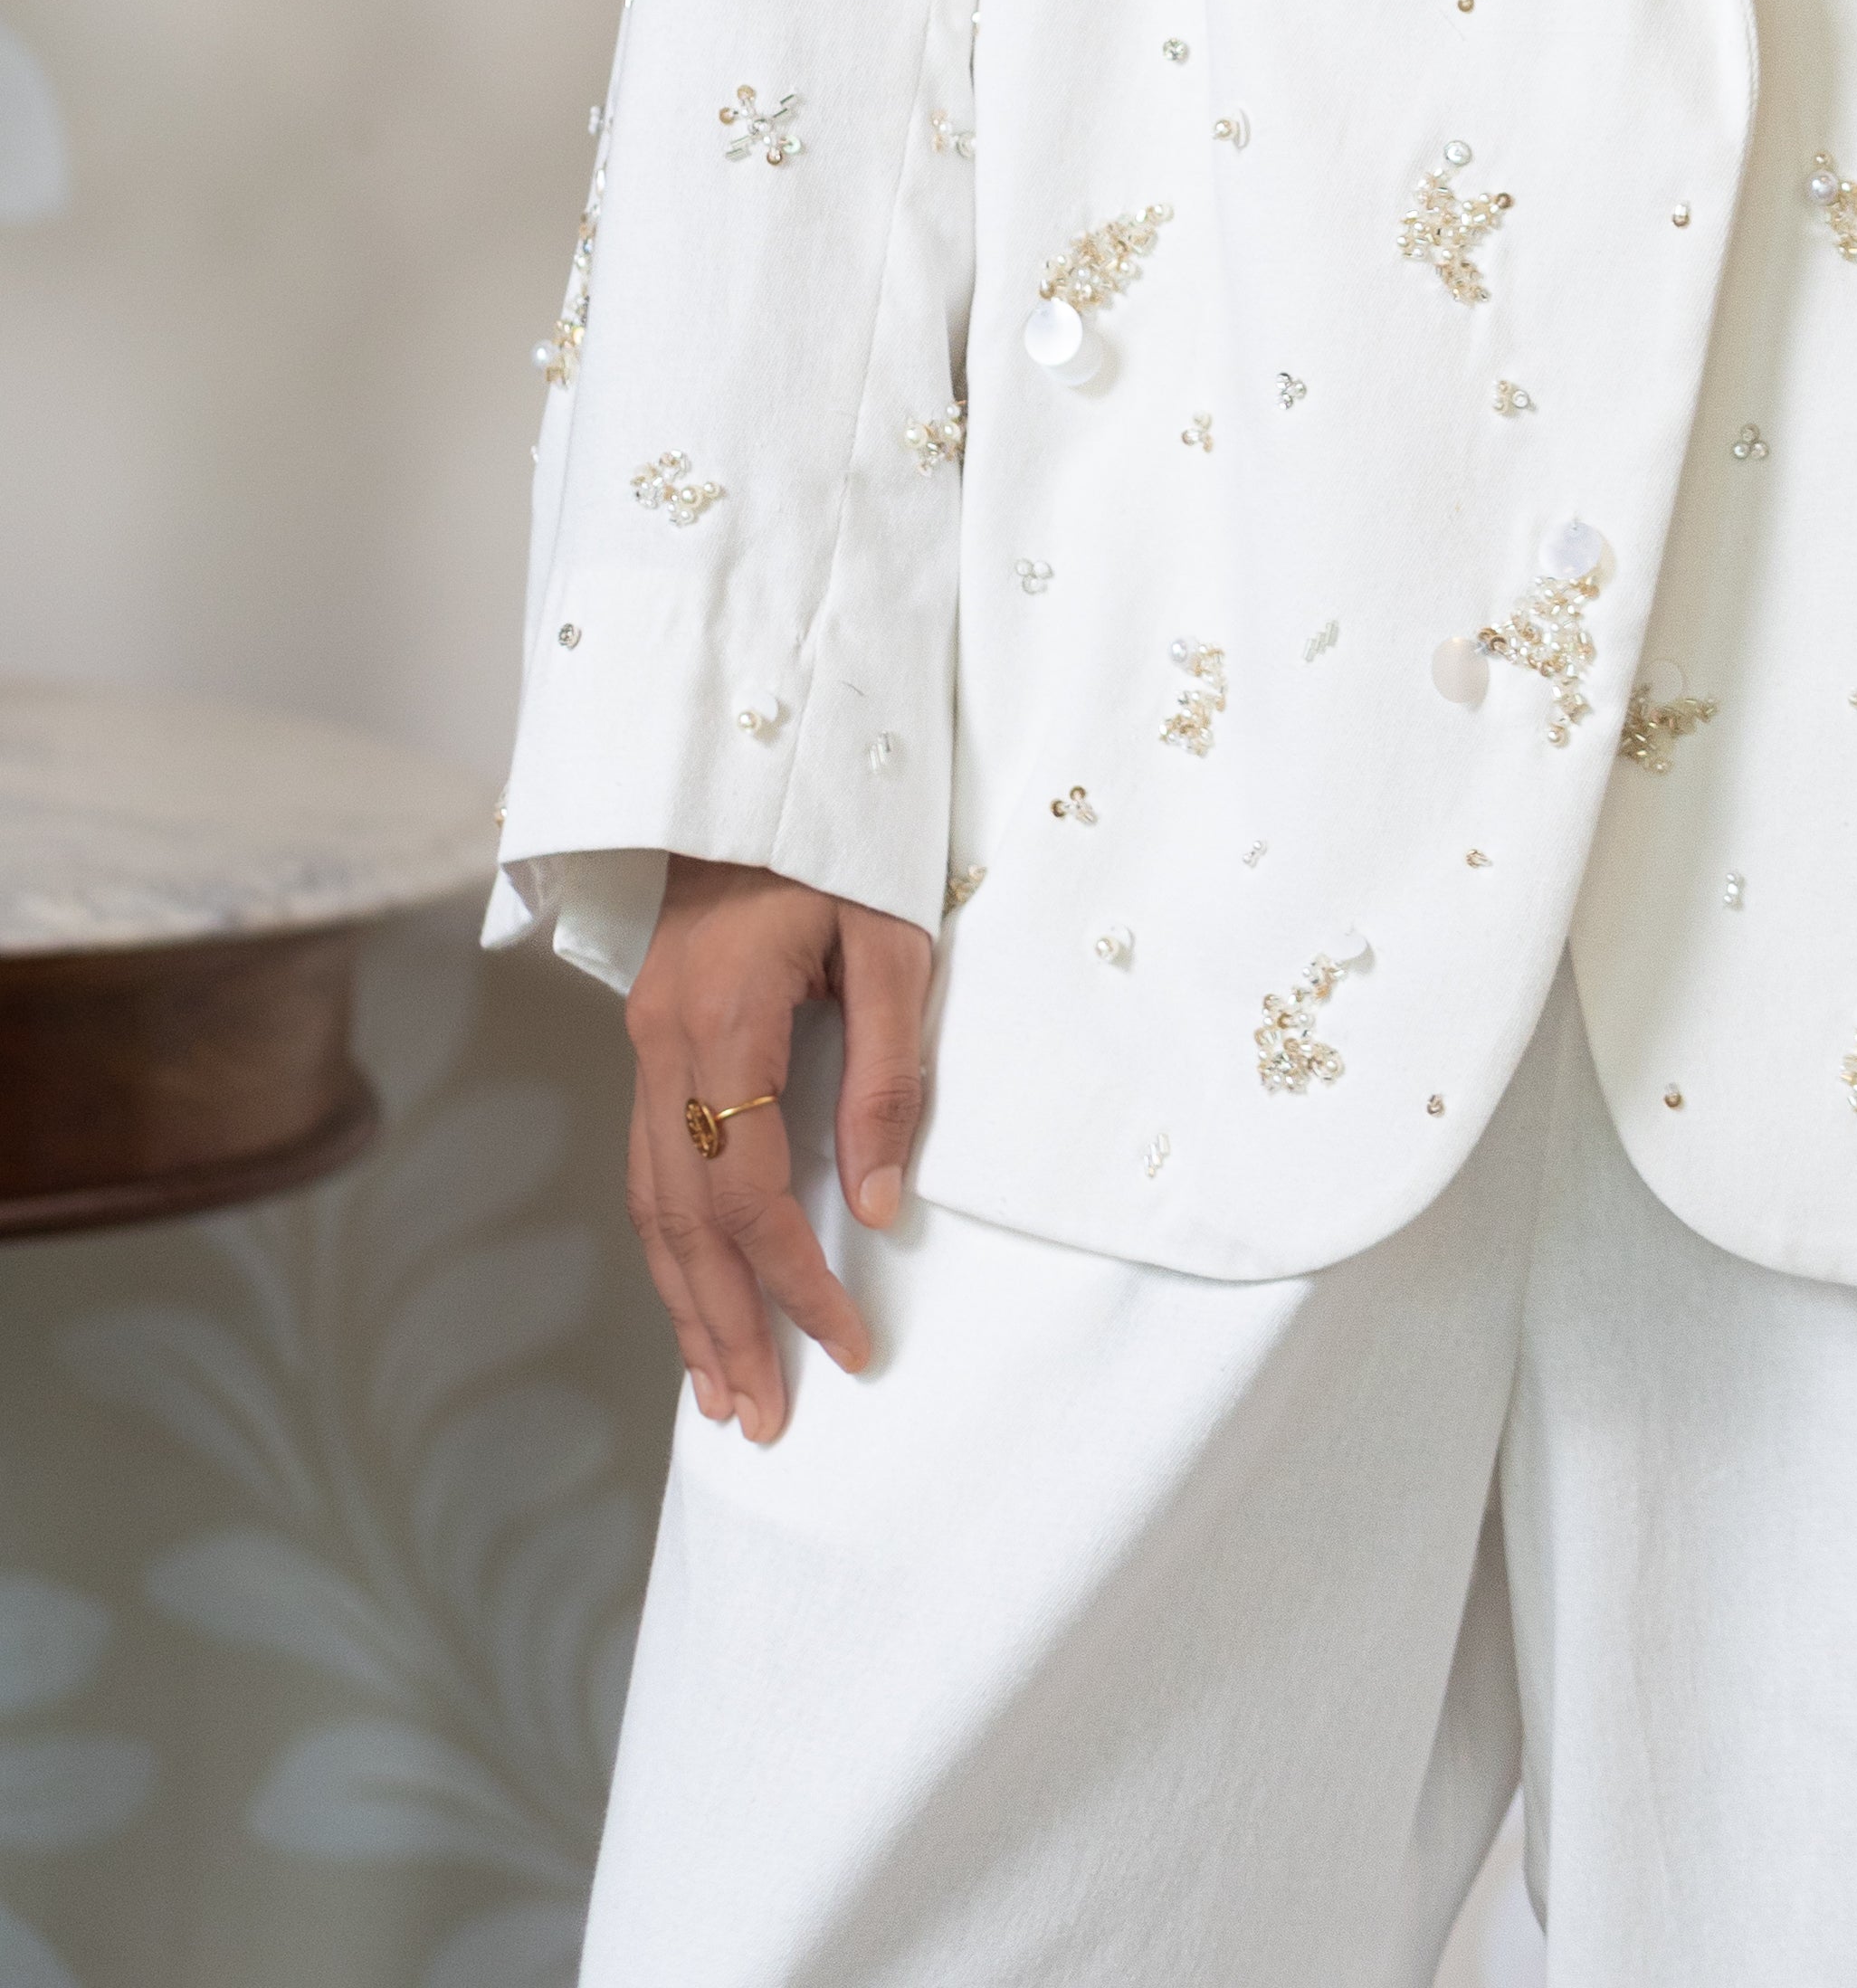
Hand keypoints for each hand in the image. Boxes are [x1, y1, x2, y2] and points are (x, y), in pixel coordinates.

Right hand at [623, 856, 935, 1444]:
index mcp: (721, 1018)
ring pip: (651, 1204)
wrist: (757, 758)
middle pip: (681, 1221)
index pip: (749, 1190)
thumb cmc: (842, 836)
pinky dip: (672, 1245)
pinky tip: (695, 1296)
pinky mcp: (648, 1036)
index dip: (794, 1278)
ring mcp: (642, 1040)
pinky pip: (649, 1165)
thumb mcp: (891, 941)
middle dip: (724, 1326)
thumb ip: (885, 1073)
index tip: (846, 1342)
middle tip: (763, 1422)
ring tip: (722, 1395)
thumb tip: (881, 1203)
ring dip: (686, 1304)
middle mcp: (661, 1041)